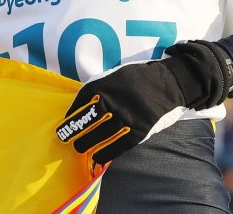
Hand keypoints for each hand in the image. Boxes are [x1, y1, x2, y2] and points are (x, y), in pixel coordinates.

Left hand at [55, 40, 232, 164]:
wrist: (169, 83)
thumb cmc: (138, 79)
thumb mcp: (114, 75)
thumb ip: (98, 88)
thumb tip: (80, 106)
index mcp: (104, 85)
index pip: (81, 104)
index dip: (71, 117)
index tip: (63, 125)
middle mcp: (113, 101)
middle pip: (88, 121)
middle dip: (75, 133)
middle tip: (68, 140)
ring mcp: (127, 116)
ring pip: (101, 135)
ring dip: (87, 144)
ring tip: (80, 148)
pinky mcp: (140, 130)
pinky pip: (119, 145)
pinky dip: (106, 153)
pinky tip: (98, 157)